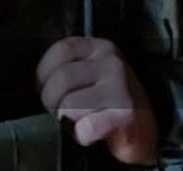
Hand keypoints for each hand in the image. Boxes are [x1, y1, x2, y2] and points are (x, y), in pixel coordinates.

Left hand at [36, 37, 158, 164]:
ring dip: (68, 120)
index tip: (45, 89)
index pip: (60, 50)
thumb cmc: (109, 102)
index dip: (44, 74)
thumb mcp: (91, 73)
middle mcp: (112, 62)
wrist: (145, 129)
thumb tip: (37, 83)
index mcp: (100, 47)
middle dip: (51, 102)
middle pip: (60, 79)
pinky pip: (87, 127)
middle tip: (60, 112)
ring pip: (70, 104)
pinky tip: (92, 133)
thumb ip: (69, 68)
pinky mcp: (126, 114)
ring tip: (79, 121)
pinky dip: (82, 136)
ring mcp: (121, 87)